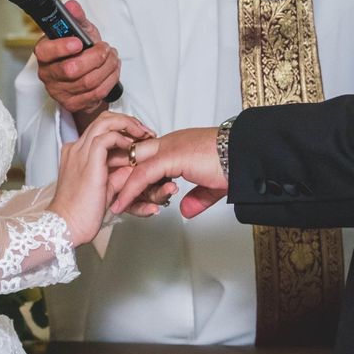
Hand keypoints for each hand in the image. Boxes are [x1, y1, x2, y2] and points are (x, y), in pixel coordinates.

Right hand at [35, 0, 120, 114]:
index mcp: (44, 54)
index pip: (46, 52)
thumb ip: (76, 18)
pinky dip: (110, 79)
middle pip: (71, 69)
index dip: (62, 48)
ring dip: (107, 68)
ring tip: (112, 57)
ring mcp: (60, 92)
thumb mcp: (79, 31)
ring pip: (88, 82)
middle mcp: (48, 74)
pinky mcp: (74, 104)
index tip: (78, 42)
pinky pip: (96, 93)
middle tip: (105, 49)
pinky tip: (113, 70)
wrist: (87, 75)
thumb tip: (72, 6)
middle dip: (95, 57)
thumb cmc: (80, 52)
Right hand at [49, 112, 154, 245]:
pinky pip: (106, 137)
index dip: (123, 128)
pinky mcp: (87, 160)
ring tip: (144, 135)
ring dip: (129, 125)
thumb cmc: (84, 212)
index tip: (141, 137)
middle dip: (129, 122)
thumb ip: (118, 172)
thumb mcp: (106, 187)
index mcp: (78, 153)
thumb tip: (135, 164)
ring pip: (105, 121)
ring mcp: (80, 152)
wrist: (68, 226)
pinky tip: (132, 148)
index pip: (101, 128)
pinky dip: (123, 138)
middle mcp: (77, 148)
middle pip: (104, 119)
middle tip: (146, 132)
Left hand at [113, 128, 227, 218]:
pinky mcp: (171, 157)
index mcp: (178, 145)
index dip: (134, 173)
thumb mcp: (211, 186)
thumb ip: (197, 198)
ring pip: (134, 166)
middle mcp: (169, 143)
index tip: (122, 189)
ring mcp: (169, 148)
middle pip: (134, 157)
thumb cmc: (234, 164)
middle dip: (119, 176)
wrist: (246, 155)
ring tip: (110, 203)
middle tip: (107, 194)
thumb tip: (185, 211)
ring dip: (120, 186)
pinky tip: (121, 203)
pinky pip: (142, 175)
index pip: (147, 157)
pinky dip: (129, 190)